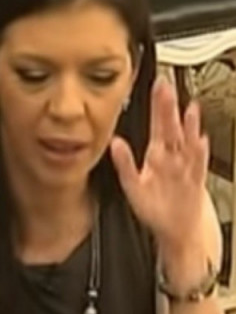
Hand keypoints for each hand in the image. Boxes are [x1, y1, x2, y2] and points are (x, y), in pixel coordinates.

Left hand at [110, 76, 208, 253]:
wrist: (178, 227)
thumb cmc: (156, 207)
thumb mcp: (133, 186)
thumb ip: (124, 164)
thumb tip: (114, 143)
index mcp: (157, 155)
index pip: (156, 125)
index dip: (155, 105)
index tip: (155, 86)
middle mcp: (172, 157)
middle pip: (171, 127)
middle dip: (168, 107)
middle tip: (166, 86)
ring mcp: (185, 167)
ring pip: (186, 142)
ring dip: (187, 126)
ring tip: (187, 108)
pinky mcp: (195, 181)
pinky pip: (196, 165)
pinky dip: (198, 153)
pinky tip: (200, 139)